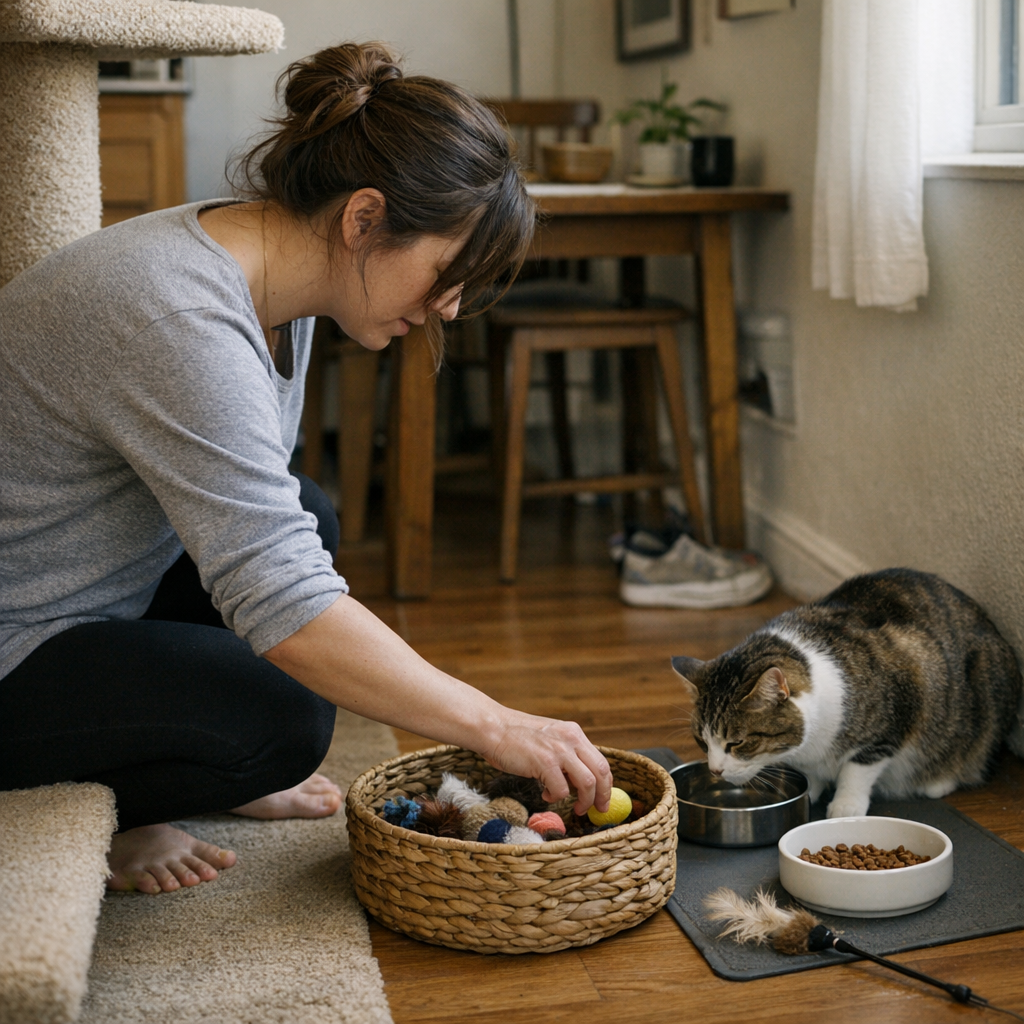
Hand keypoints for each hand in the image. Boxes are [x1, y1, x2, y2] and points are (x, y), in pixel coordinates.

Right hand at [481, 710, 611, 815]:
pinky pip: (561, 790)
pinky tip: (545, 794)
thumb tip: (578, 780)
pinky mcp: (545, 763)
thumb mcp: (549, 737)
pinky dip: (556, 797)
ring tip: (574, 807)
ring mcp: (559, 750)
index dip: (605, 784)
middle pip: (601, 772)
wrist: (493, 728)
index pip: (601, 761)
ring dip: (584, 801)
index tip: (602, 798)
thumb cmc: (516, 736)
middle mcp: (571, 739)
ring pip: (588, 783)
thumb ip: (566, 753)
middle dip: (602, 796)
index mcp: (573, 732)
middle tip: (597, 810)